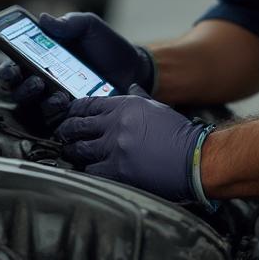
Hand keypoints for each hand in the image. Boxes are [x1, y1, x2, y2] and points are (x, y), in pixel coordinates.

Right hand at [0, 12, 155, 114]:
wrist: (134, 69)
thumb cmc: (107, 46)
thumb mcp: (89, 27)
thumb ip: (68, 23)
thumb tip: (43, 19)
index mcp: (40, 56)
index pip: (13, 64)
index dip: (6, 68)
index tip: (11, 67)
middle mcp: (42, 79)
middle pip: (16, 89)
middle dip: (19, 87)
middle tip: (36, 81)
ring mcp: (54, 99)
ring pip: (32, 107)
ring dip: (40, 102)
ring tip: (58, 95)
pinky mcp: (70, 115)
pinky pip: (54, 120)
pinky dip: (57, 113)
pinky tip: (69, 103)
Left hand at [54, 85, 205, 201]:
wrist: (195, 159)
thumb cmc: (179, 134)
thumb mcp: (156, 108)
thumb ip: (138, 98)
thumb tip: (130, 88)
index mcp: (125, 105)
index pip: (87, 104)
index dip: (72, 110)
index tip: (67, 115)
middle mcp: (116, 124)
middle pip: (78, 125)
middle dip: (66, 131)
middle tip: (62, 136)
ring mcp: (115, 148)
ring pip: (80, 149)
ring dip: (72, 152)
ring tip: (70, 153)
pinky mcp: (118, 171)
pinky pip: (91, 170)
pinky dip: (86, 171)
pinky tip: (84, 171)